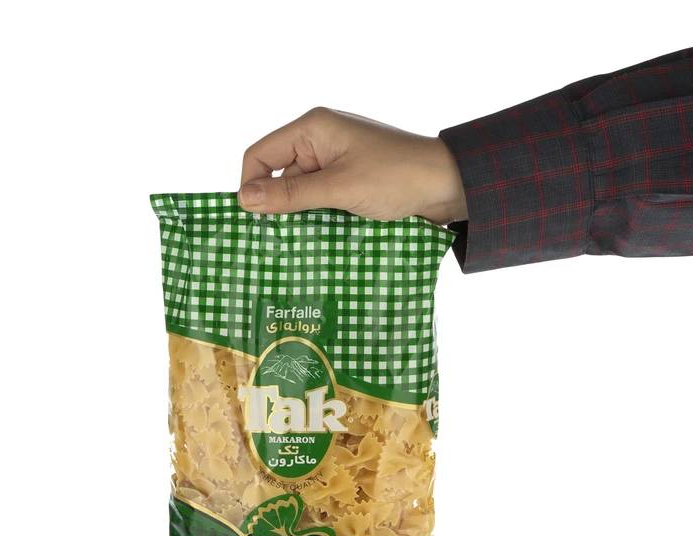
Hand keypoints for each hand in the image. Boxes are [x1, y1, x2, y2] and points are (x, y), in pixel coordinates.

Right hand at [237, 107, 466, 225]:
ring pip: (302, 194)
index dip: (250, 186)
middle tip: (272, 244)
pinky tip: (318, 243)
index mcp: (313, 129)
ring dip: (301, 218)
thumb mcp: (340, 188)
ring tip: (296, 248)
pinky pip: (323, 201)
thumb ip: (292, 195)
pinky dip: (320, 220)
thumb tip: (244, 199)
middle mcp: (320, 142)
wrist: (449, 184)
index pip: (261, 154)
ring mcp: (337, 164)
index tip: (250, 222)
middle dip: (277, 208)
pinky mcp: (351, 183)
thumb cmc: (398, 177)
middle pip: (280, 177)